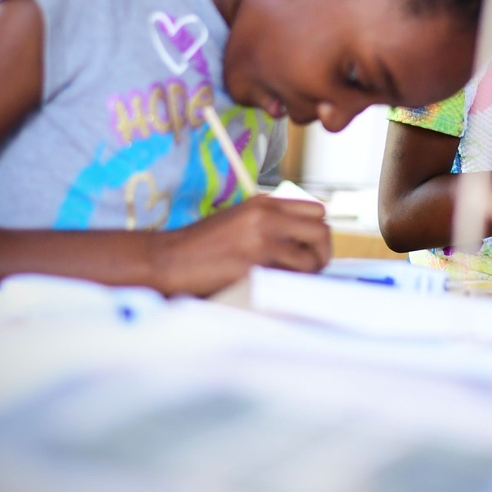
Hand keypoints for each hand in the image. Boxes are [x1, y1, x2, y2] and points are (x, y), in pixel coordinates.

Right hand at [153, 194, 331, 294]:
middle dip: (322, 252)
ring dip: (310, 273)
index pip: (316, 209)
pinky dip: (292, 285)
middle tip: (311, 267)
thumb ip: (270, 223)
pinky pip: (292, 277)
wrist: (168, 259)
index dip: (318, 232)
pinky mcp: (254, 266)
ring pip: (312, 258)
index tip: (310, 247)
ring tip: (293, 280)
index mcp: (263, 203)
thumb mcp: (239, 220)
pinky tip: (278, 288)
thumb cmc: (201, 246)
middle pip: (322, 231)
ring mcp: (261, 241)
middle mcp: (266, 217)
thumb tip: (305, 241)